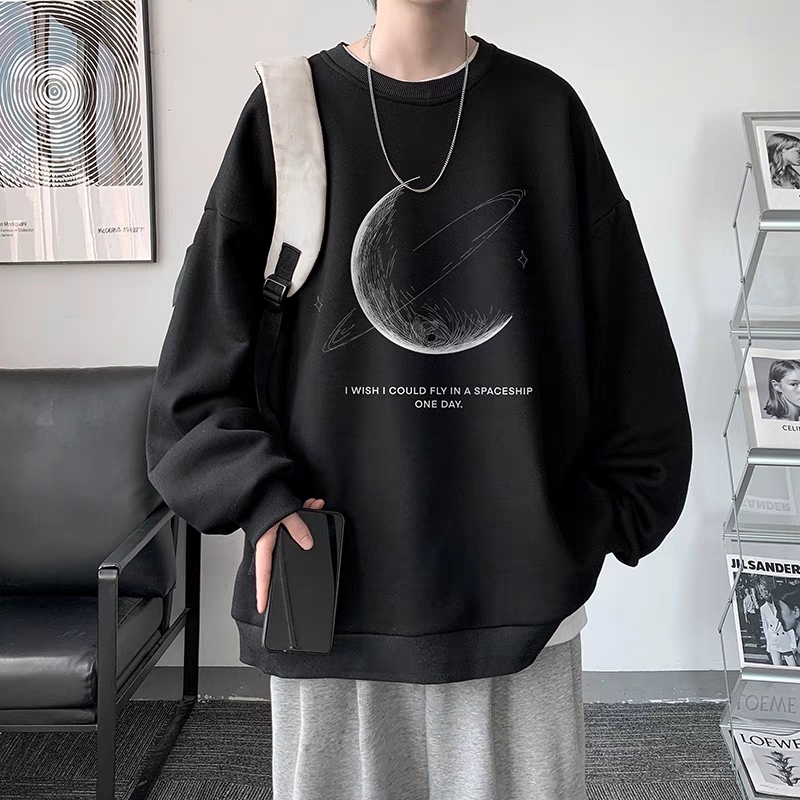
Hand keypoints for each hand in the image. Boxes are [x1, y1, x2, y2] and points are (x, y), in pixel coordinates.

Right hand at [255, 497, 323, 613]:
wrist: (262, 482)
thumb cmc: (267, 499)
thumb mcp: (285, 514)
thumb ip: (297, 529)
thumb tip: (307, 543)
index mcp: (265, 542)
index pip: (264, 574)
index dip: (263, 592)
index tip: (263, 607)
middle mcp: (268, 540)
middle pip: (282, 556)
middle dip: (300, 550)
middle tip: (304, 566)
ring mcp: (274, 531)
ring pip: (295, 534)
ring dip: (307, 521)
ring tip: (316, 508)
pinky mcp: (280, 522)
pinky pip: (296, 521)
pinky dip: (307, 512)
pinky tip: (314, 504)